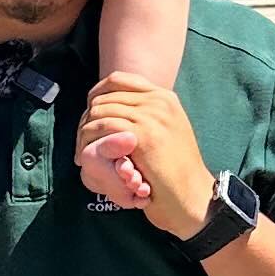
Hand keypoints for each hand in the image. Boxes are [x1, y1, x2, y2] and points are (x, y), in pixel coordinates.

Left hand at [77, 77, 214, 238]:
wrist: (191, 196)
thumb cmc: (176, 172)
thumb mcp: (168, 132)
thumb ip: (148, 116)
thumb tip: (117, 108)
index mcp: (165, 98)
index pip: (119, 79)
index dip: (96, 93)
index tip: (89, 114)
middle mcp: (159, 101)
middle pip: (105, 97)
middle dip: (87, 118)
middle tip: (83, 141)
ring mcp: (152, 116)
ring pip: (100, 111)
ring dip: (84, 133)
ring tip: (82, 153)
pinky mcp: (143, 135)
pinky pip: (102, 127)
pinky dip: (88, 141)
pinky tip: (86, 157)